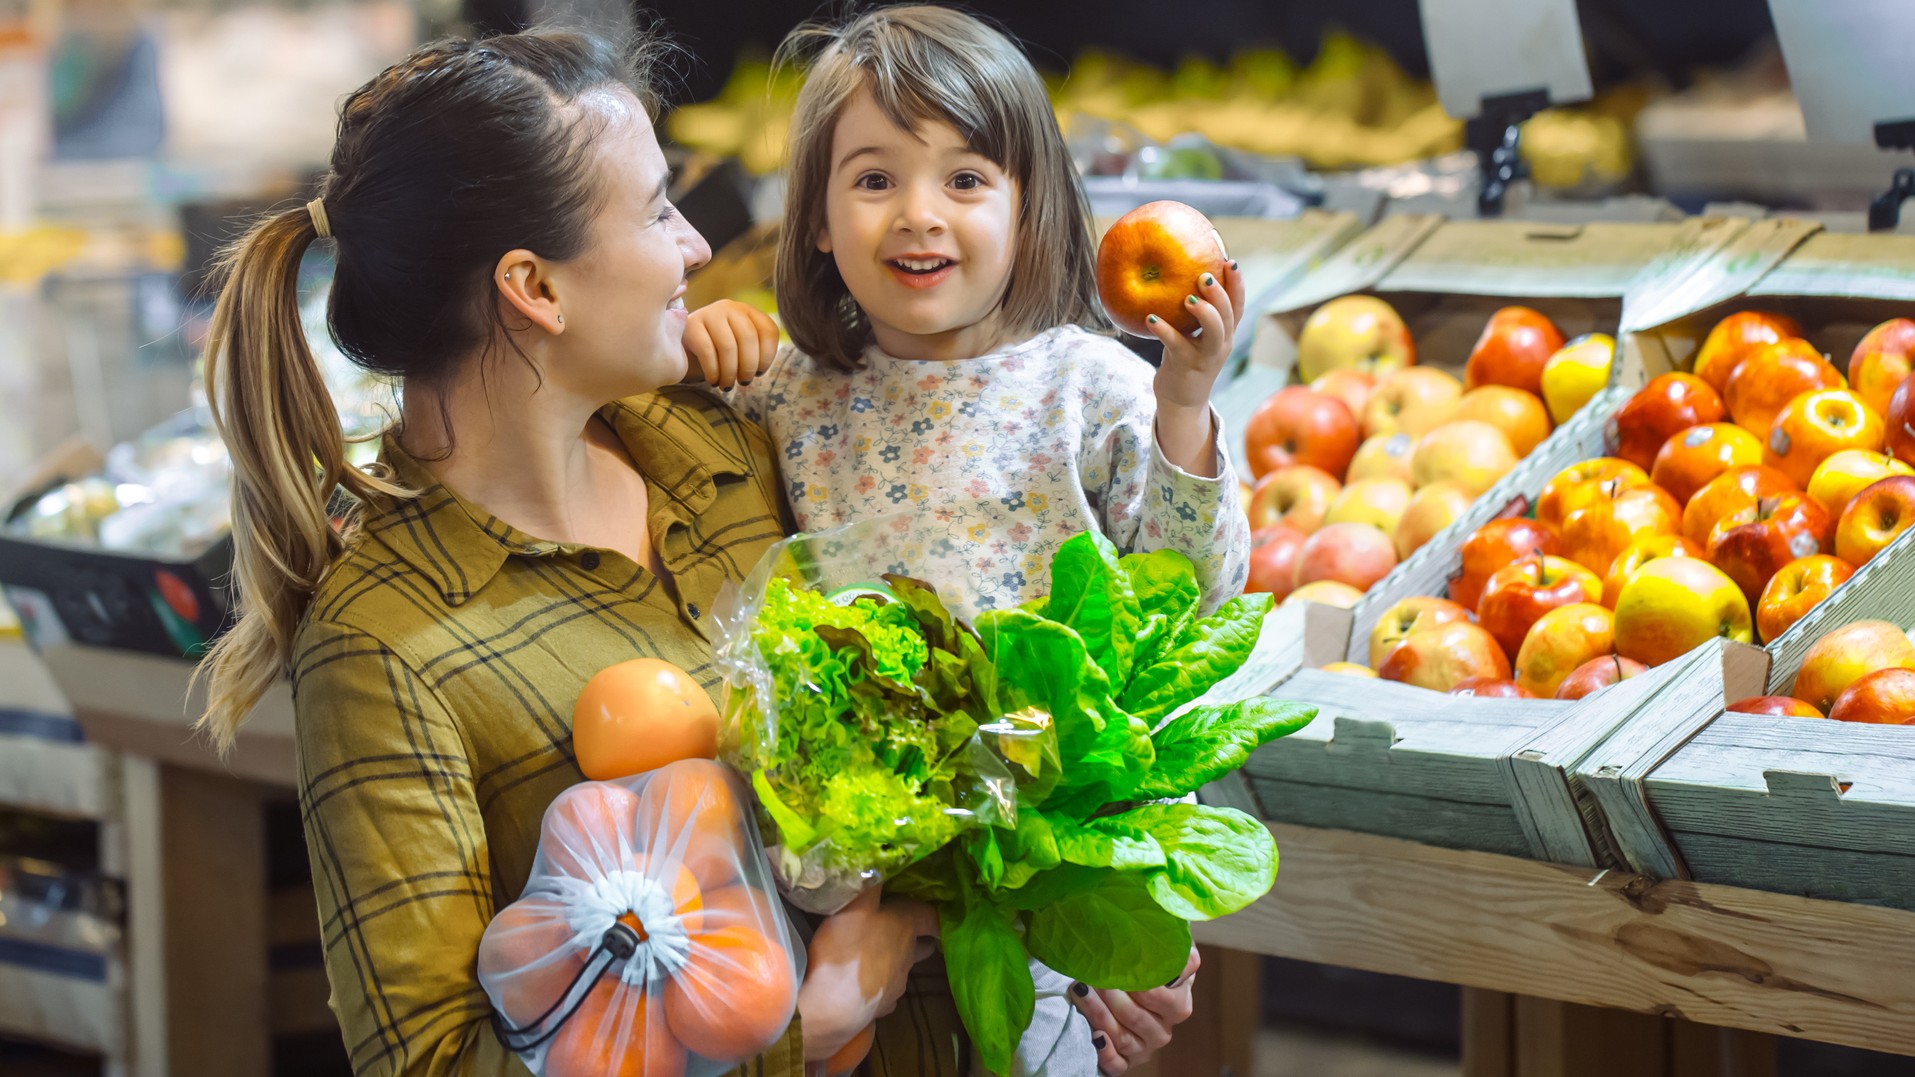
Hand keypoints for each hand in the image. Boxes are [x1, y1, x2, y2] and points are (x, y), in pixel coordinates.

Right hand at [684, 298, 779, 387]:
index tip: (759, 373)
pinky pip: (707, 351)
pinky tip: (713, 381)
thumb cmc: (718, 352)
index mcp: (748, 312)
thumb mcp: (740, 348)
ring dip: (730, 372)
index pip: (768, 331)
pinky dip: (713, 371)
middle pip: (749, 338)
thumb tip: (759, 369)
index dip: (767, 357)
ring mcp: (710, 313)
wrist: (684, 350)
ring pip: (728, 346)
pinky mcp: (691, 325)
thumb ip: (755, 351)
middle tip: (743, 382)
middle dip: (748, 366)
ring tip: (727, 385)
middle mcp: (730, 307)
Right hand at [797, 887, 937, 1061]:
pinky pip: (885, 993)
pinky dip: (877, 986)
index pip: (932, 917)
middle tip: (899, 928)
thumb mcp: (855, 902)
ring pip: (903, 969)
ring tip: (873, 954)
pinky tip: (861, 982)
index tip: (927, 907)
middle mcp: (908, 957)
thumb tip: (879, 854)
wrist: (833, 1005)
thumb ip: (869, 878)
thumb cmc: (847, 946)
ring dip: (894, 961)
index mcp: (907, 928)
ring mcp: (897, 985)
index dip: (931, 912)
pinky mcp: (881, 1007)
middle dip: (917, 938)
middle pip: (923, 946)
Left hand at [1069, 945, 1200, 1074]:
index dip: (1139, 984)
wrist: (1138, 987)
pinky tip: (1094, 1035)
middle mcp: (1162, 1030)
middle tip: (1093, 975)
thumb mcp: (1168, 953)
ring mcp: (1143, 1048)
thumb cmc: (1151, 966)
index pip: (1159, 997)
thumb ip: (1178, 952)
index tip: (1120, 966)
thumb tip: (1177, 951)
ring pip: (1121, 1036)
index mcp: (1178, 1006)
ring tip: (1080, 991)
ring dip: (1098, 1013)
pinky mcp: (1125, 1062)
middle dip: (1111, 995)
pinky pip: (1116, 1064)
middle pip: (1135, 1016)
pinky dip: (1104, 1052)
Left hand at [1148, 263, 1244, 477]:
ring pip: (1213, 332)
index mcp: (1224, 334)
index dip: (1237, 284)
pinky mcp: (1185, 366)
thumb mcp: (1194, 336)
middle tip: (1204, 276)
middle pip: (1229, 316)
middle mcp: (1220, 344)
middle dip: (1220, 294)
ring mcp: (1205, 356)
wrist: (1181, 402)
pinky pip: (1176, 345)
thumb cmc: (1184, 361)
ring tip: (1188, 298)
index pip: (1238, 306)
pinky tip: (1149, 318)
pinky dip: (1163, 330)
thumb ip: (1193, 314)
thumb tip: (1177, 277)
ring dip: (1204, 312)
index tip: (1229, 261)